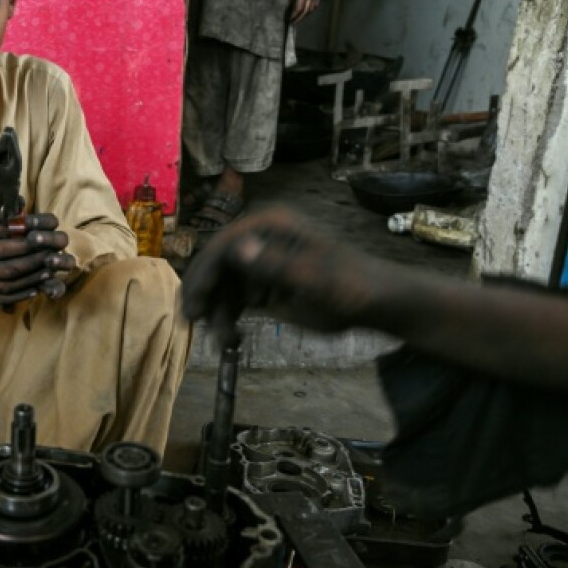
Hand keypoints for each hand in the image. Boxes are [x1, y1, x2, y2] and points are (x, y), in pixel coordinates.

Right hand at [0, 214, 75, 304]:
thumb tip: (16, 229)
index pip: (1, 249)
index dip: (24, 247)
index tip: (41, 241)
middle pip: (7, 271)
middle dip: (32, 264)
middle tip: (50, 257)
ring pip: (5, 287)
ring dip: (29, 281)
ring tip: (47, 273)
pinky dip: (17, 296)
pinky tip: (32, 289)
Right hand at [181, 207, 388, 344]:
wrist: (374, 303)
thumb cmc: (351, 286)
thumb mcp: (313, 277)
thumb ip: (275, 264)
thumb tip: (237, 248)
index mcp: (271, 226)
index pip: (223, 245)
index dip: (204, 273)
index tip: (194, 303)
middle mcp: (260, 239)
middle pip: (218, 266)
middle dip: (205, 295)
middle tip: (192, 323)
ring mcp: (261, 261)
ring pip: (223, 287)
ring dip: (217, 313)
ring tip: (223, 341)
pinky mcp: (265, 283)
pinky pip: (235, 299)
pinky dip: (227, 318)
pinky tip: (230, 338)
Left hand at [288, 0, 320, 24]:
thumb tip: (285, 5)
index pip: (299, 8)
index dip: (294, 15)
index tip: (288, 20)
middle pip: (306, 10)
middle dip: (299, 18)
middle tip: (292, 23)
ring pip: (312, 8)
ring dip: (305, 15)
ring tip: (298, 18)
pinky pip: (316, 3)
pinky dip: (311, 9)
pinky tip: (305, 11)